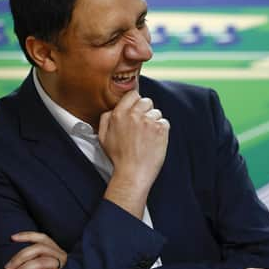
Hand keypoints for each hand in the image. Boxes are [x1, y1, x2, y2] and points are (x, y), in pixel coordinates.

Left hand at [4, 231, 67, 268]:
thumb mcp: (46, 266)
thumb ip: (36, 260)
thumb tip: (13, 261)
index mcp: (56, 250)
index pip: (42, 238)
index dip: (28, 236)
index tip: (12, 238)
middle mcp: (61, 255)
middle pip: (39, 249)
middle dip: (20, 258)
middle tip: (7, 268)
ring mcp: (62, 267)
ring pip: (40, 263)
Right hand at [99, 90, 169, 217]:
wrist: (133, 174)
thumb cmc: (118, 157)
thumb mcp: (103, 137)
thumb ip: (106, 119)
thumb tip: (113, 109)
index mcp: (118, 114)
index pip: (133, 94)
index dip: (136, 102)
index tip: (137, 110)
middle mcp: (134, 115)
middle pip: (147, 101)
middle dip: (146, 111)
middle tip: (143, 126)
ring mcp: (148, 122)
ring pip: (157, 112)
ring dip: (154, 122)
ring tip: (147, 137)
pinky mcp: (160, 129)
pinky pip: (165, 122)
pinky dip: (162, 130)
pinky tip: (154, 141)